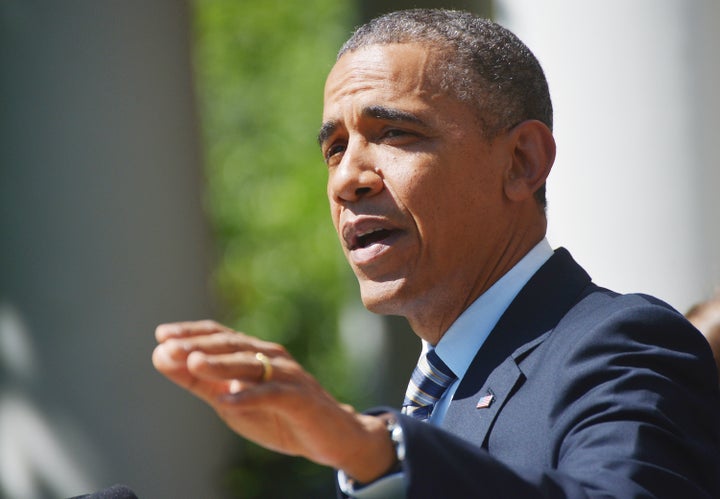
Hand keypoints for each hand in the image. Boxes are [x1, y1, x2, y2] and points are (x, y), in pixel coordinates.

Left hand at [152, 320, 394, 481]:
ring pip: (250, 365)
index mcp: (254, 354)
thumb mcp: (232, 401)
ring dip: (221, 364)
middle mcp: (271, 357)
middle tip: (169, 346)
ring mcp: (288, 376)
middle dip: (199, 345)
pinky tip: (227, 401)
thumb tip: (161, 356)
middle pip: (232, 345)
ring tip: (194, 363)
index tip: (162, 334)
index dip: (192, 333)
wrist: (332, 437)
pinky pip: (272, 395)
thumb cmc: (279, 416)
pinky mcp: (300, 399)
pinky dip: (250, 396)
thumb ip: (199, 381)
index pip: (220, 336)